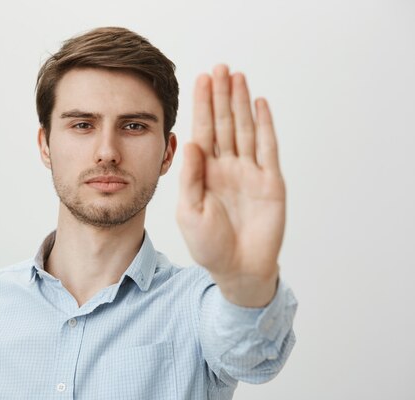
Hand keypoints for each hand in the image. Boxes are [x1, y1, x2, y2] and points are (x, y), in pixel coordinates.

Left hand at [177, 64, 285, 306]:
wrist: (238, 269)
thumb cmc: (208, 245)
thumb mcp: (190, 211)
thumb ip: (190, 177)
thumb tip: (190, 142)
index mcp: (204, 173)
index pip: (202, 131)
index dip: (203, 105)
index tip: (201, 79)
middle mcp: (226, 167)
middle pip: (224, 124)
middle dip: (221, 96)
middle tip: (221, 67)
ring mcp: (249, 172)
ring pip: (244, 129)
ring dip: (241, 103)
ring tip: (238, 77)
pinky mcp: (270, 181)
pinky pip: (267, 148)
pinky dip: (264, 126)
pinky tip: (260, 104)